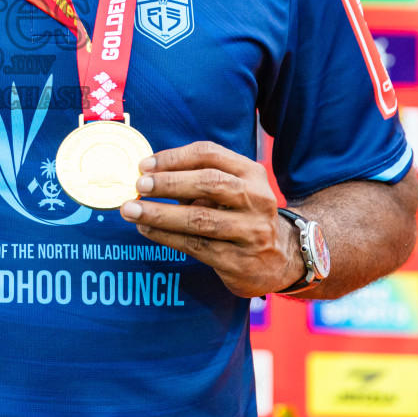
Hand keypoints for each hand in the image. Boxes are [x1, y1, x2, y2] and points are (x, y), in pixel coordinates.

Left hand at [117, 140, 299, 297]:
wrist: (286, 258)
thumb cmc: (242, 213)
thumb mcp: (232, 188)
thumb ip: (198, 179)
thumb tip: (148, 176)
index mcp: (251, 173)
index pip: (209, 154)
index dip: (174, 157)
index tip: (144, 165)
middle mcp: (256, 200)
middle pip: (208, 183)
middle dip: (168, 183)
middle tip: (138, 185)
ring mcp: (251, 233)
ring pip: (199, 219)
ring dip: (159, 213)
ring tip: (131, 210)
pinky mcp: (240, 262)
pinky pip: (196, 246)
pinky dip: (166, 236)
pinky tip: (146, 229)